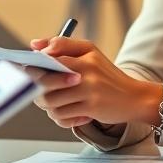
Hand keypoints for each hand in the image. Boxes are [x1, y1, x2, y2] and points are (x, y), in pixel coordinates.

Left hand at [28, 37, 162, 128]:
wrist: (134, 98)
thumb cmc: (107, 75)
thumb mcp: (89, 53)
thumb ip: (62, 45)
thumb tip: (34, 44)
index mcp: (85, 54)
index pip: (51, 54)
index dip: (35, 63)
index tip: (28, 69)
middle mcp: (87, 70)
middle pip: (45, 80)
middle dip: (35, 88)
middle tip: (35, 90)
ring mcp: (89, 90)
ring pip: (50, 101)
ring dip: (45, 105)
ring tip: (51, 104)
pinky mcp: (91, 108)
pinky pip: (62, 115)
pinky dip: (59, 117)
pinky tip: (67, 113)